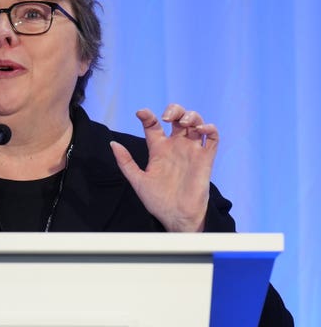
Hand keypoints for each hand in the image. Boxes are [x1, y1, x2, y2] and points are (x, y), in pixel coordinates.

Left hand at [109, 103, 218, 231]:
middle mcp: (175, 147)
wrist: (176, 216)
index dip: (147, 116)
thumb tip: (113, 143)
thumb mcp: (137, 180)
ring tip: (183, 123)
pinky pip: (212, 138)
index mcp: (158, 149)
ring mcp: (191, 151)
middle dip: (174, 110)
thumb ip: (126, 162)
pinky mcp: (206, 158)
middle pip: (177, 118)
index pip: (153, 125)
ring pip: (195, 123)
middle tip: (166, 117)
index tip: (141, 113)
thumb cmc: (157, 201)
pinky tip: (200, 130)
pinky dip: (209, 128)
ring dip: (191, 116)